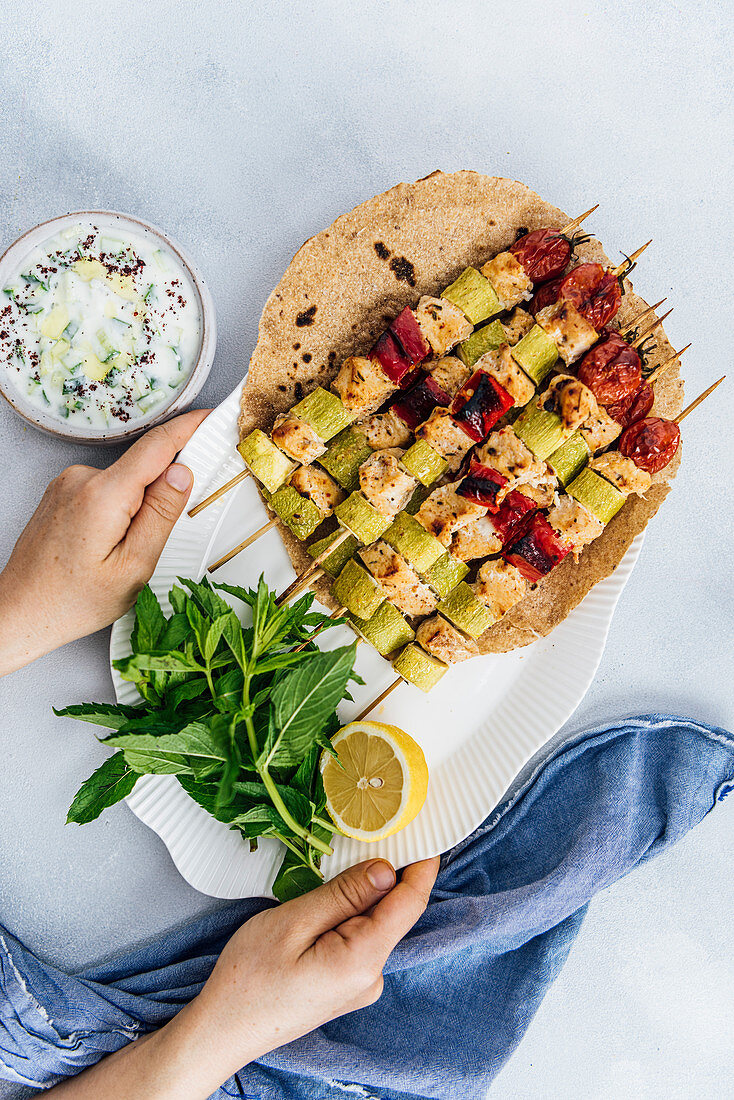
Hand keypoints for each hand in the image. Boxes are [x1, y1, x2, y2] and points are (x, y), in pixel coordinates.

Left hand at [0, 410, 208, 675]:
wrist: (21, 612)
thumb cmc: (72, 601)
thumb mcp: (133, 567)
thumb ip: (161, 516)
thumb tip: (182, 474)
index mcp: (103, 495)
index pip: (157, 445)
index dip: (189, 427)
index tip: (212, 418)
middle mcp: (81, 479)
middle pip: (143, 467)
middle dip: (162, 495)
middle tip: (156, 538)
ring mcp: (68, 483)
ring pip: (125, 482)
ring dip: (137, 507)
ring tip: (120, 553)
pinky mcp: (62, 492)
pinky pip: (105, 490)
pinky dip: (119, 510)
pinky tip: (106, 545)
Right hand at [48, 857, 438, 1098]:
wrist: (222, 1030)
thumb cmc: (248, 978)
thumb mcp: (294, 921)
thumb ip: (345, 894)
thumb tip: (387, 869)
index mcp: (363, 960)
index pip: (410, 904)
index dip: (422, 865)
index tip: (427, 830)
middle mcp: (370, 977)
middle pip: (393, 912)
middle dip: (384, 875)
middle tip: (369, 834)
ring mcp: (359, 985)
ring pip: (374, 925)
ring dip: (361, 896)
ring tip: (334, 870)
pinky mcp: (345, 985)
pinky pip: (360, 940)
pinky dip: (350, 915)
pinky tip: (324, 904)